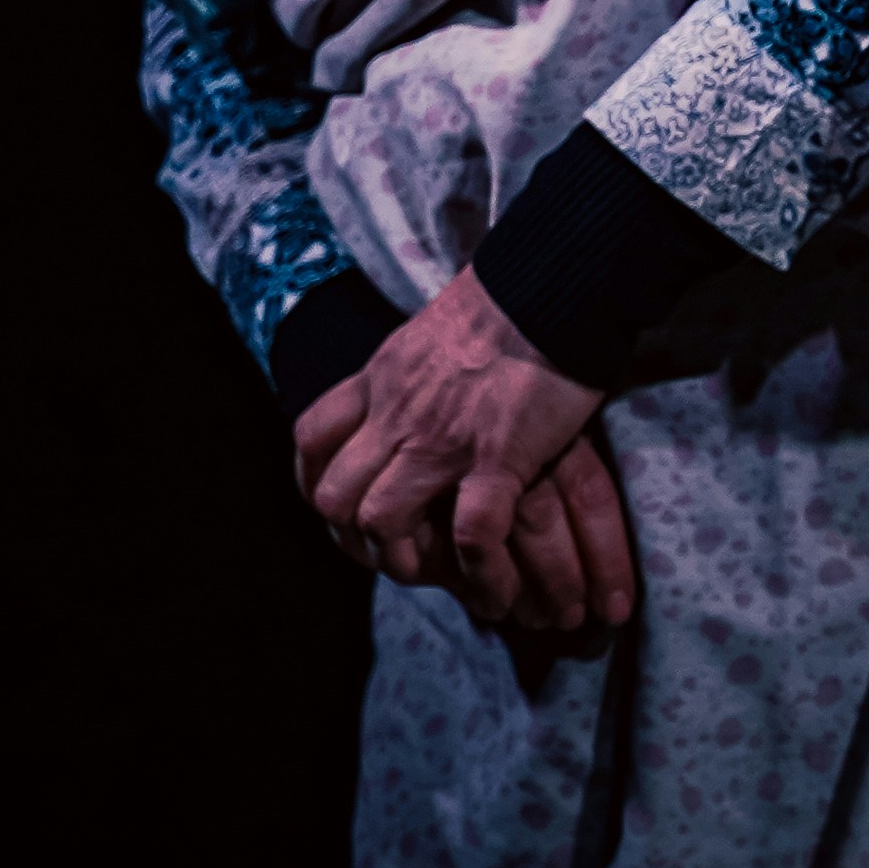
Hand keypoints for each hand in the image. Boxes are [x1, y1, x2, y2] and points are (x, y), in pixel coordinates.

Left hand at [292, 270, 635, 637]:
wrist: (555, 281)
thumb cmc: (513, 295)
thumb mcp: (436, 326)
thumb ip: (417, 363)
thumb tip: (425, 374)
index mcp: (383, 377)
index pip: (313, 438)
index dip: (316, 482)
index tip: (342, 507)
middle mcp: (398, 413)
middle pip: (335, 496)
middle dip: (356, 538)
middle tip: (395, 554)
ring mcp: (442, 439)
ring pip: (382, 522)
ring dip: (408, 561)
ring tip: (442, 576)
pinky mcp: (497, 457)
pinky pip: (470, 535)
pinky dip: (479, 571)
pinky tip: (495, 585)